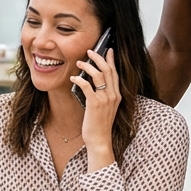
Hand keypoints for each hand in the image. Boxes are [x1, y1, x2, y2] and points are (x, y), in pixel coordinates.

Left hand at [71, 48, 120, 166]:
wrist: (100, 140)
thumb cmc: (100, 125)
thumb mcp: (105, 108)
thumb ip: (103, 96)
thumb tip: (93, 82)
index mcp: (117, 95)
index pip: (115, 73)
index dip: (111, 60)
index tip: (108, 50)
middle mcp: (113, 95)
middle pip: (108, 70)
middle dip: (98, 58)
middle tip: (89, 51)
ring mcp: (105, 99)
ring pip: (98, 75)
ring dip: (88, 66)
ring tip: (79, 63)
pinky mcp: (95, 104)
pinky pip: (87, 86)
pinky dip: (79, 80)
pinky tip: (72, 79)